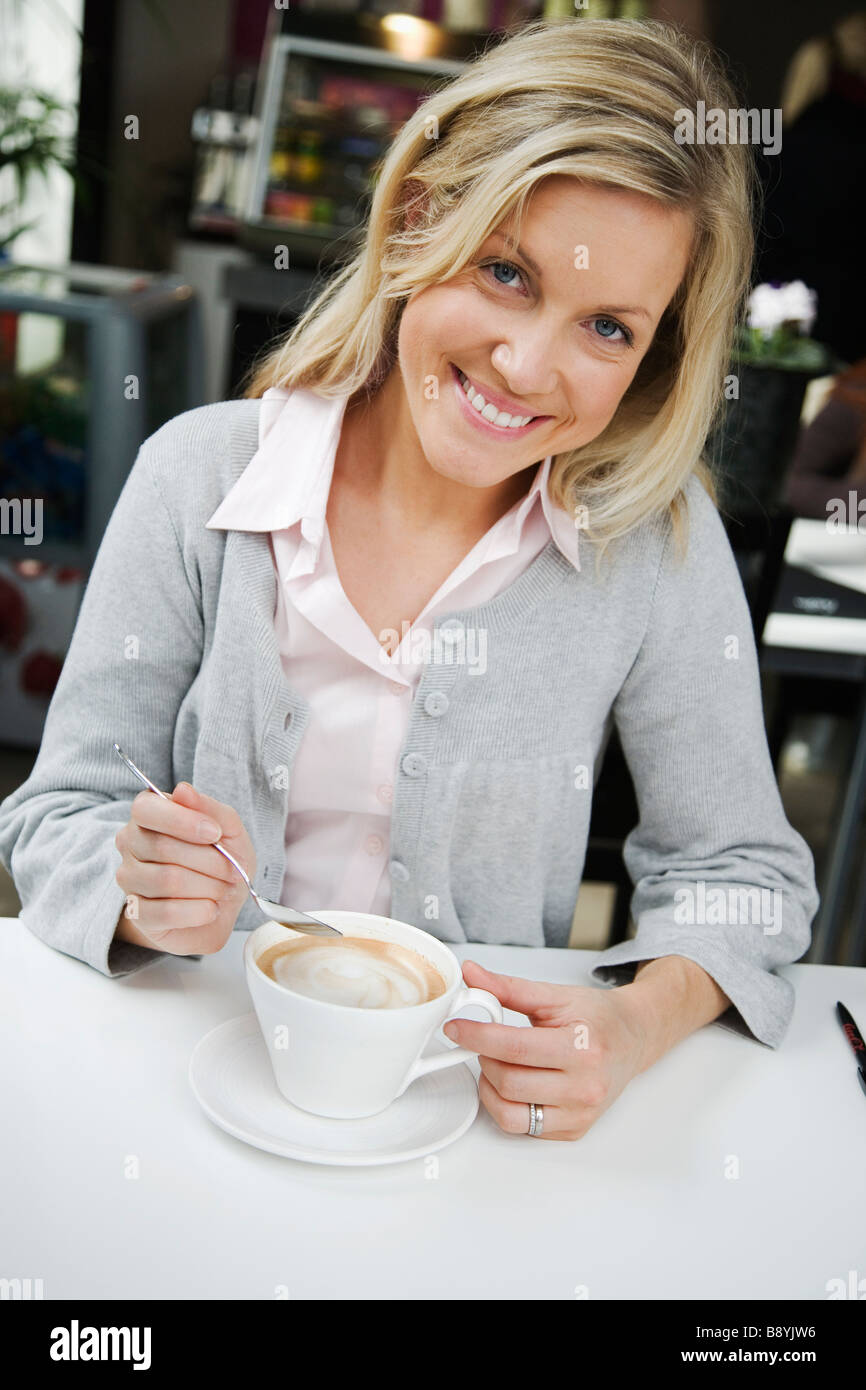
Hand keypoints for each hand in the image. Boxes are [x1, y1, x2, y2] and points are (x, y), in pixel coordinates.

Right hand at [114, 781, 256, 954]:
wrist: (223, 907)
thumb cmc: (223, 862)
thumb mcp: (231, 832)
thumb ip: (211, 809)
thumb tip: (183, 790)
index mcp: (149, 815)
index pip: (146, 808)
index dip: (182, 820)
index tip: (215, 833)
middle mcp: (130, 844)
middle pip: (161, 847)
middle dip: (208, 860)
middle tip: (231, 870)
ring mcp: (129, 879)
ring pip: (166, 880)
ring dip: (207, 887)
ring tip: (222, 889)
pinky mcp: (137, 914)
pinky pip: (165, 912)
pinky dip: (198, 911)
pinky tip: (210, 908)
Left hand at [442, 959, 647, 1140]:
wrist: (633, 1038)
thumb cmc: (597, 1017)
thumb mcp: (554, 995)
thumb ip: (508, 988)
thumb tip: (471, 975)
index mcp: (583, 1047)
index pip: (515, 1047)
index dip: (477, 1036)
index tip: (456, 1028)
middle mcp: (585, 1086)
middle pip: (509, 1081)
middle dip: (485, 1059)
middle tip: (484, 1042)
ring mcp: (581, 1114)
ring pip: (510, 1112)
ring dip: (490, 1087)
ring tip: (497, 1063)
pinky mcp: (574, 1130)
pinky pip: (523, 1128)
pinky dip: (506, 1106)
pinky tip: (513, 1084)